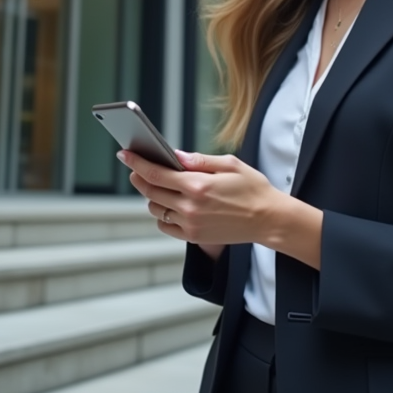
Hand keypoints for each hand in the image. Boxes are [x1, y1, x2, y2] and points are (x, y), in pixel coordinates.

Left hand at [120, 150, 283, 246]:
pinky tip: (169, 204)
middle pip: (150, 191)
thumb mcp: (230, 164)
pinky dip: (161, 215)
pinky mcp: (193, 237)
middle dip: (139, 177)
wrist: (268, 219)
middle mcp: (190, 207)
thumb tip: (175, 155)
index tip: (125, 154)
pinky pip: (165, 226)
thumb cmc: (253, 189)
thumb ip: (199, 160)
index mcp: (198, 185)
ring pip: (155, 209)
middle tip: (136, 168)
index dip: (136, 163)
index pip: (156, 173)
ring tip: (159, 185)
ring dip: (152, 196)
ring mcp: (190, 224)